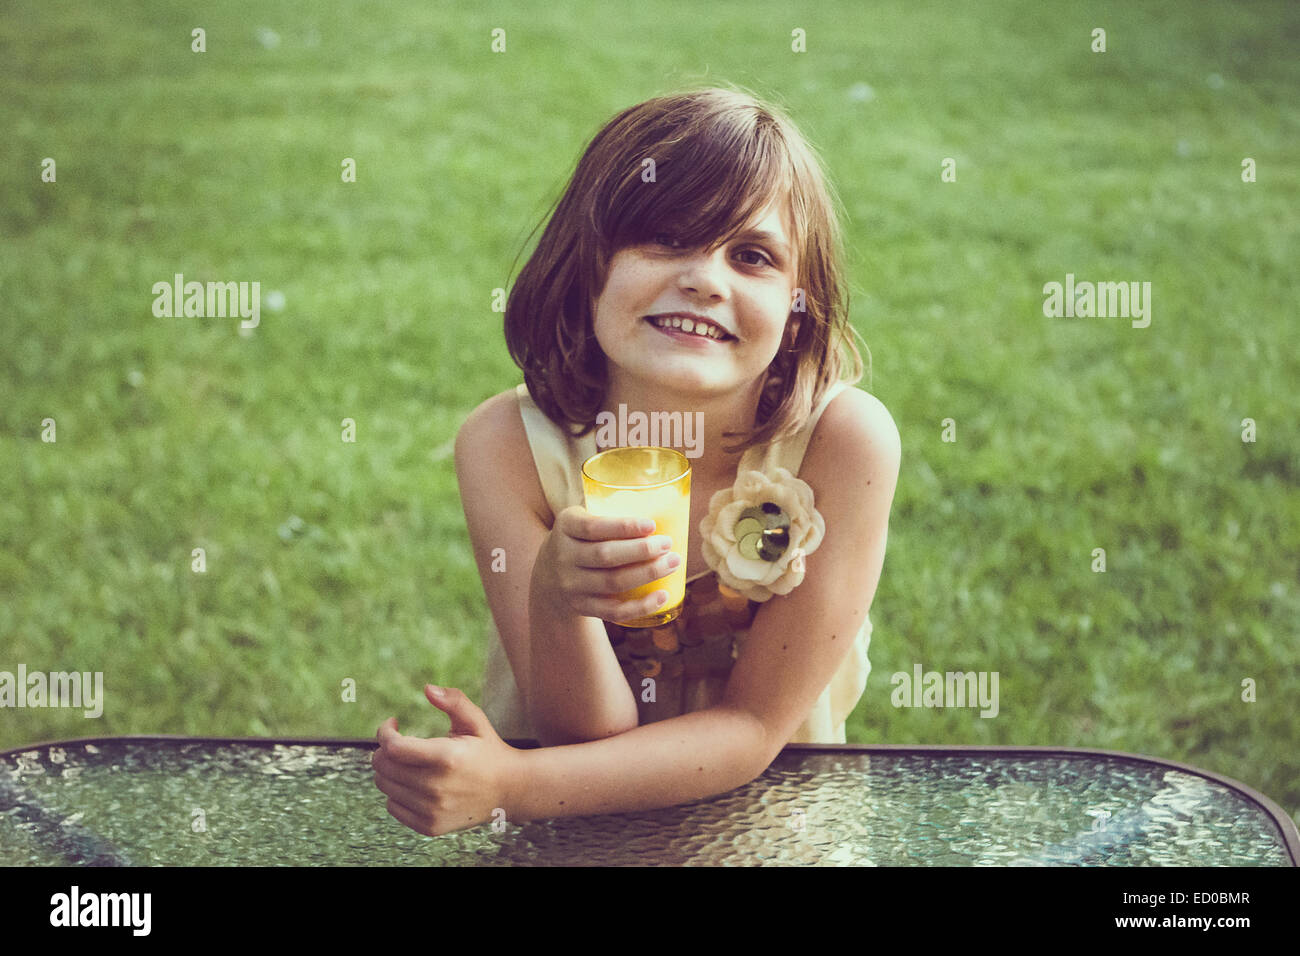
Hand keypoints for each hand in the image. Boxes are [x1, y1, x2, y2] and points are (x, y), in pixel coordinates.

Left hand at [373, 685, 523, 836]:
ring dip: (389, 770)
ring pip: (385, 786)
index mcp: (447, 758)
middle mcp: (436, 788)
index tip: (393, 723)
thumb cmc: (489, 750)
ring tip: (406, 761)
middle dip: (384, 749)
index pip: (393, 747)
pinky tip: (413, 783)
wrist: (510, 790)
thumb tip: (427, 688)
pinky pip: (393, 807)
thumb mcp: (476, 721)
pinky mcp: (429, 827)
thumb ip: (454, 701)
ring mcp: (432, 810)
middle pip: (384, 766)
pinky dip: (396, 793)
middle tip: (399, 742)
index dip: (384, 731)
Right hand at [535, 505, 682, 622]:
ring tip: (672, 563)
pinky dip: (640, 606)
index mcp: (566, 526)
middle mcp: (564, 556)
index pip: (593, 527)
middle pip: (605, 556)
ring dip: (647, 573)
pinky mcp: (582, 607)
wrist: (549, 576)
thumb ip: (608, 510)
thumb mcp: (581, 519)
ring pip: (613, 582)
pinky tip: (662, 596)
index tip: (652, 525)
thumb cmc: (580, 539)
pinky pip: (613, 611)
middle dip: (641, 550)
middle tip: (668, 544)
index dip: (623, 527)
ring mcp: (572, 585)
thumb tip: (664, 497)